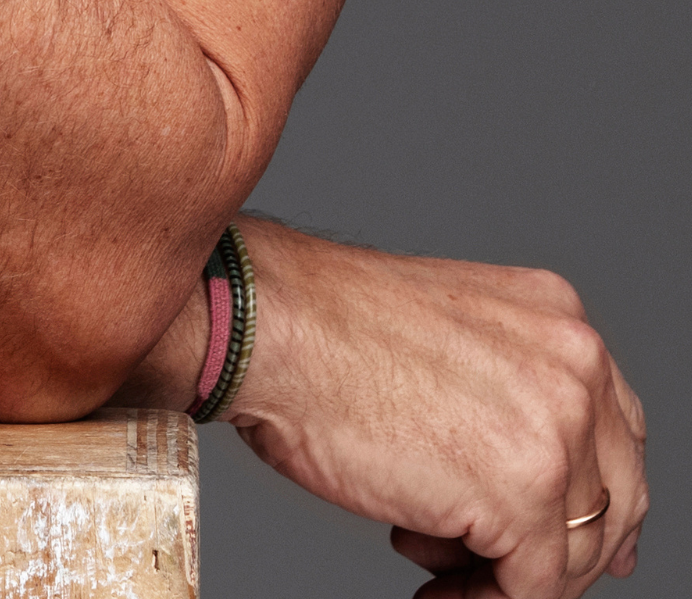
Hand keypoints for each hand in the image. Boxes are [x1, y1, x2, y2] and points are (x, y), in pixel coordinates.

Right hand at [226, 219, 646, 594]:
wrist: (273, 327)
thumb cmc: (328, 329)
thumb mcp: (452, 338)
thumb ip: (511, 392)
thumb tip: (547, 484)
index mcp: (558, 320)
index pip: (618, 431)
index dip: (598, 496)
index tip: (578, 542)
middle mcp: (574, 367)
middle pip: (614, 497)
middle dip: (559, 548)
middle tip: (496, 568)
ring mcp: (558, 431)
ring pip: (574, 553)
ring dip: (507, 575)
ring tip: (436, 564)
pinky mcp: (523, 494)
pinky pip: (532, 589)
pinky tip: (435, 590)